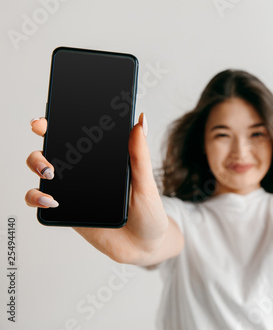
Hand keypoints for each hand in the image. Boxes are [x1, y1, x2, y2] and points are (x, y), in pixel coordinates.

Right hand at [25, 113, 169, 263]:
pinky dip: (38, 197)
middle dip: (44, 135)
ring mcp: (74, 190)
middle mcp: (86, 172)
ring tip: (50, 171)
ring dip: (37, 163)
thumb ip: (140, 155)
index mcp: (105, 159)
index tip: (54, 113)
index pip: (81, 134)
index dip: (63, 120)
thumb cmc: (149, 212)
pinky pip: (42, 201)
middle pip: (56, 147)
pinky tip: (51, 199)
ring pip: (43, 171)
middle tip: (44, 132)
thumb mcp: (147, 184)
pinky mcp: (67, 212)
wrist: (145, 246)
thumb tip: (141, 121)